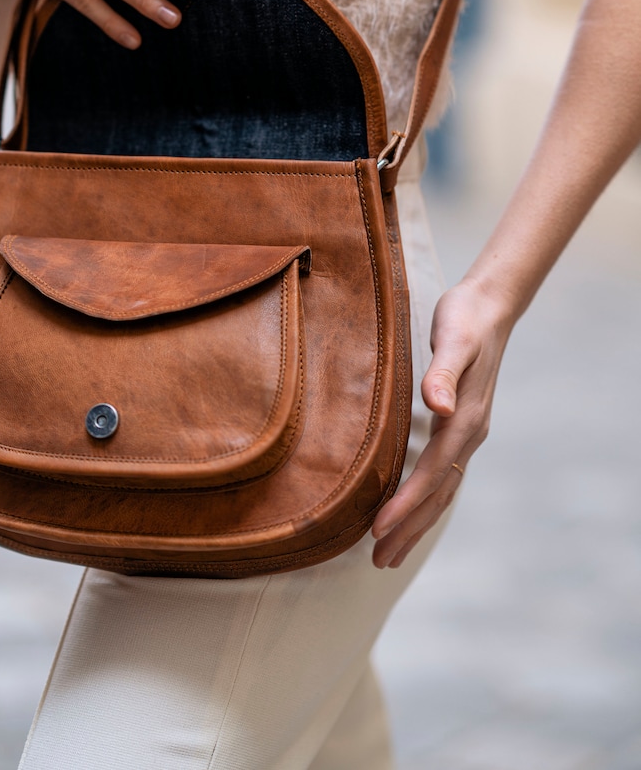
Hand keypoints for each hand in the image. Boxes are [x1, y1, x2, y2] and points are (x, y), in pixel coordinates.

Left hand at [371, 278, 513, 567]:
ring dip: (417, 523)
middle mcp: (469, 433)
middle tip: (379, 561)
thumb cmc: (464, 318)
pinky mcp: (460, 426)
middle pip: (438, 494)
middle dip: (410, 529)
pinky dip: (426, 500)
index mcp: (465, 419)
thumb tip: (438, 405)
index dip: (405, 504)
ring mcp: (467, 433)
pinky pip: (442, 475)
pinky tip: (411, 510)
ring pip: (442, 490)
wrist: (490, 306)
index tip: (378, 530)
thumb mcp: (452, 338)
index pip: (431, 473)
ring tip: (390, 553)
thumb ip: (442, 372)